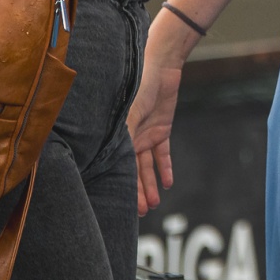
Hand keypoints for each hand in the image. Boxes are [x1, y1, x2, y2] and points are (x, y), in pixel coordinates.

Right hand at [128, 23, 192, 214]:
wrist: (160, 67)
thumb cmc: (138, 86)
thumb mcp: (129, 113)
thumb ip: (123, 134)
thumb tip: (112, 157)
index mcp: (117, 135)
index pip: (116, 165)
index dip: (119, 185)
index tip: (119, 204)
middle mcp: (129, 138)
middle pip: (132, 170)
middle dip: (136, 191)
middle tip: (141, 213)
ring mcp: (145, 134)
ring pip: (147, 166)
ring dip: (150, 185)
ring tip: (153, 204)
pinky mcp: (162, 130)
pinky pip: (162, 153)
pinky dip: (165, 167)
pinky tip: (167, 183)